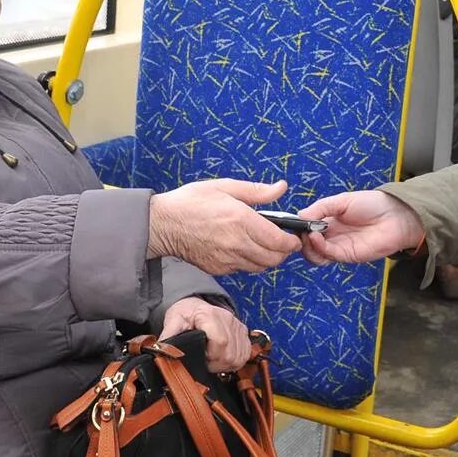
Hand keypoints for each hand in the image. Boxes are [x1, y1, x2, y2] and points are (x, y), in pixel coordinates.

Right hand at [148, 179, 301, 274]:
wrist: (162, 225)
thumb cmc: (190, 202)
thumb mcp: (224, 187)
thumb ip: (256, 191)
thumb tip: (281, 188)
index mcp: (241, 220)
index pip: (278, 240)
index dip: (292, 242)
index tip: (295, 238)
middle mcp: (237, 243)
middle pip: (274, 258)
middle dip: (284, 252)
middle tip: (283, 242)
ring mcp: (227, 259)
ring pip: (260, 267)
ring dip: (268, 259)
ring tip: (265, 245)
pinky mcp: (218, 268)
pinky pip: (243, 269)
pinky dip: (250, 262)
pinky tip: (245, 249)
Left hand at [160, 297, 250, 372]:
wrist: (195, 305)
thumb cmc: (185, 314)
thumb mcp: (173, 322)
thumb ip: (168, 337)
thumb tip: (161, 353)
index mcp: (209, 315)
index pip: (220, 342)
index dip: (211, 357)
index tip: (202, 359)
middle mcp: (227, 318)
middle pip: (230, 353)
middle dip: (217, 364)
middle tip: (205, 362)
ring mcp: (238, 325)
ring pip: (239, 356)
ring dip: (226, 364)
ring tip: (212, 361)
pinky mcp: (244, 332)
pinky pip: (246, 354)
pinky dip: (235, 361)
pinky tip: (223, 359)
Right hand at [297, 190, 424, 265]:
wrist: (395, 216)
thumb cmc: (373, 205)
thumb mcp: (342, 200)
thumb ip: (320, 207)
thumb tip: (300, 215)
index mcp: (328, 221)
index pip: (306, 228)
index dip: (298, 227)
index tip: (293, 222)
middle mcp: (331, 235)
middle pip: (307, 244)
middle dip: (300, 239)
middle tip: (300, 230)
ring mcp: (338, 246)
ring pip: (314, 255)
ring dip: (307, 246)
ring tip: (308, 234)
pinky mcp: (347, 255)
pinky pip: (327, 255)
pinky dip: (318, 247)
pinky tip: (316, 236)